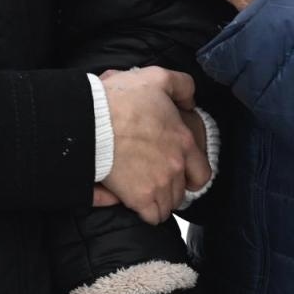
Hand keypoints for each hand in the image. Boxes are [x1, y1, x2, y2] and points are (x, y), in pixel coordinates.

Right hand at [98, 66, 210, 224]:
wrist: (91, 121)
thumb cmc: (121, 99)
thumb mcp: (157, 77)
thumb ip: (182, 86)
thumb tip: (190, 102)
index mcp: (184, 142)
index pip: (202, 173)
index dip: (192, 174)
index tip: (179, 171)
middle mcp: (176, 167)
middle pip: (183, 192)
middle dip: (172, 188)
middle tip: (157, 179)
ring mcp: (158, 185)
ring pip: (168, 206)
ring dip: (159, 200)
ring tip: (144, 188)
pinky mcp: (139, 198)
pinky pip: (152, 216)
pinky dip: (145, 211)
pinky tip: (136, 200)